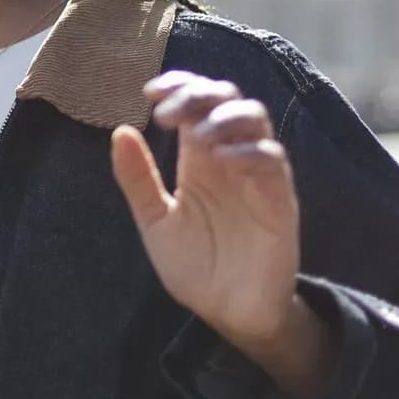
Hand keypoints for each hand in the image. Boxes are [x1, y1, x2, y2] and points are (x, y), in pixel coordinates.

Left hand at [111, 72, 333, 398]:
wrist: (228, 313)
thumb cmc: (196, 266)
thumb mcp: (156, 221)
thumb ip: (138, 179)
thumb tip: (120, 131)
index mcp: (198, 157)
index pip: (195, 102)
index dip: (177, 86)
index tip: (149, 92)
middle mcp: (228, 156)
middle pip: (225, 98)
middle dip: (197, 94)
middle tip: (167, 114)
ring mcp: (256, 174)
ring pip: (255, 117)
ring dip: (224, 116)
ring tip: (198, 135)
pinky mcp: (278, 199)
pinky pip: (272, 160)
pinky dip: (248, 151)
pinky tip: (221, 160)